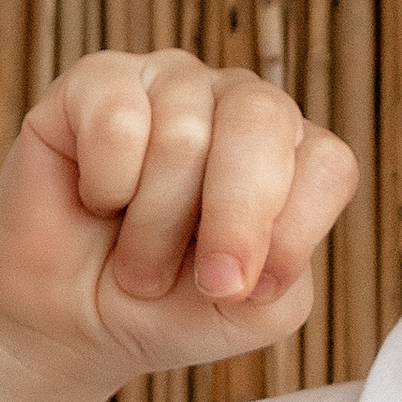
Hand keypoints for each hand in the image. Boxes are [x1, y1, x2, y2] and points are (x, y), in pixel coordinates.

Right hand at [0, 50, 358, 382]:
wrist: (74, 320)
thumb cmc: (171, 305)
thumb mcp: (250, 313)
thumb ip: (281, 272)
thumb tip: (254, 246)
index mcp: (293, 152)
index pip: (326, 163)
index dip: (292, 234)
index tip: (245, 290)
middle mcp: (239, 104)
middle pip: (264, 121)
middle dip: (233, 218)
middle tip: (206, 282)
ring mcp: (170, 83)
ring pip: (183, 135)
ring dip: (155, 225)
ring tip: (139, 260)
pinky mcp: (97, 81)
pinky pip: (116, 122)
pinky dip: (105, 186)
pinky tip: (98, 200)